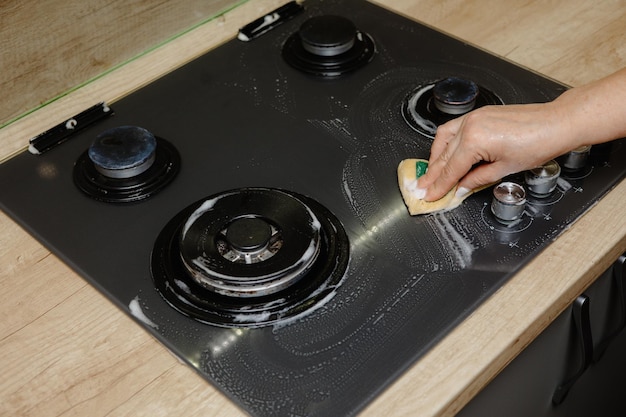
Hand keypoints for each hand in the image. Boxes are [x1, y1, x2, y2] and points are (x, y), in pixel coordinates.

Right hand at [417, 102, 572, 200]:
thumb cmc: (538, 144)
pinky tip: (444, 152)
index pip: (451, 169)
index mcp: (475, 141)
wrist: (556, 123)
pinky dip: (445, 142)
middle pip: (444, 155)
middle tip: (423, 187)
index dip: (439, 185)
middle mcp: (470, 126)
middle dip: (432, 174)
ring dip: (435, 156)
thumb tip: (462, 188)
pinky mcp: (479, 114)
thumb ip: (477, 179)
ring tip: (431, 172)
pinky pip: (453, 128)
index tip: (429, 195)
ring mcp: (473, 117)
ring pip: (443, 138)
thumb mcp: (504, 169)